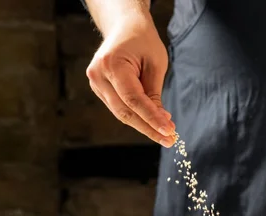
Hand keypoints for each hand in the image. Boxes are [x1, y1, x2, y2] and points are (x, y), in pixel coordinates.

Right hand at [86, 13, 175, 146]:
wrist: (124, 26)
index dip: (151, 118)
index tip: (169, 131)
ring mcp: (96, 83)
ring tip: (165, 132)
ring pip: (121, 113)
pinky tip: (153, 121)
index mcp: (112, 64)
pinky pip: (119, 108)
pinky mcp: (99, 89)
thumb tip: (160, 121)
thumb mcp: (156, 64)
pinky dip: (136, 116)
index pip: (133, 99)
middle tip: (170, 139)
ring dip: (144, 125)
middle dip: (149, 128)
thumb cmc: (143, 41)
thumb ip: (154, 93)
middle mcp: (98, 75)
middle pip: (125, 111)